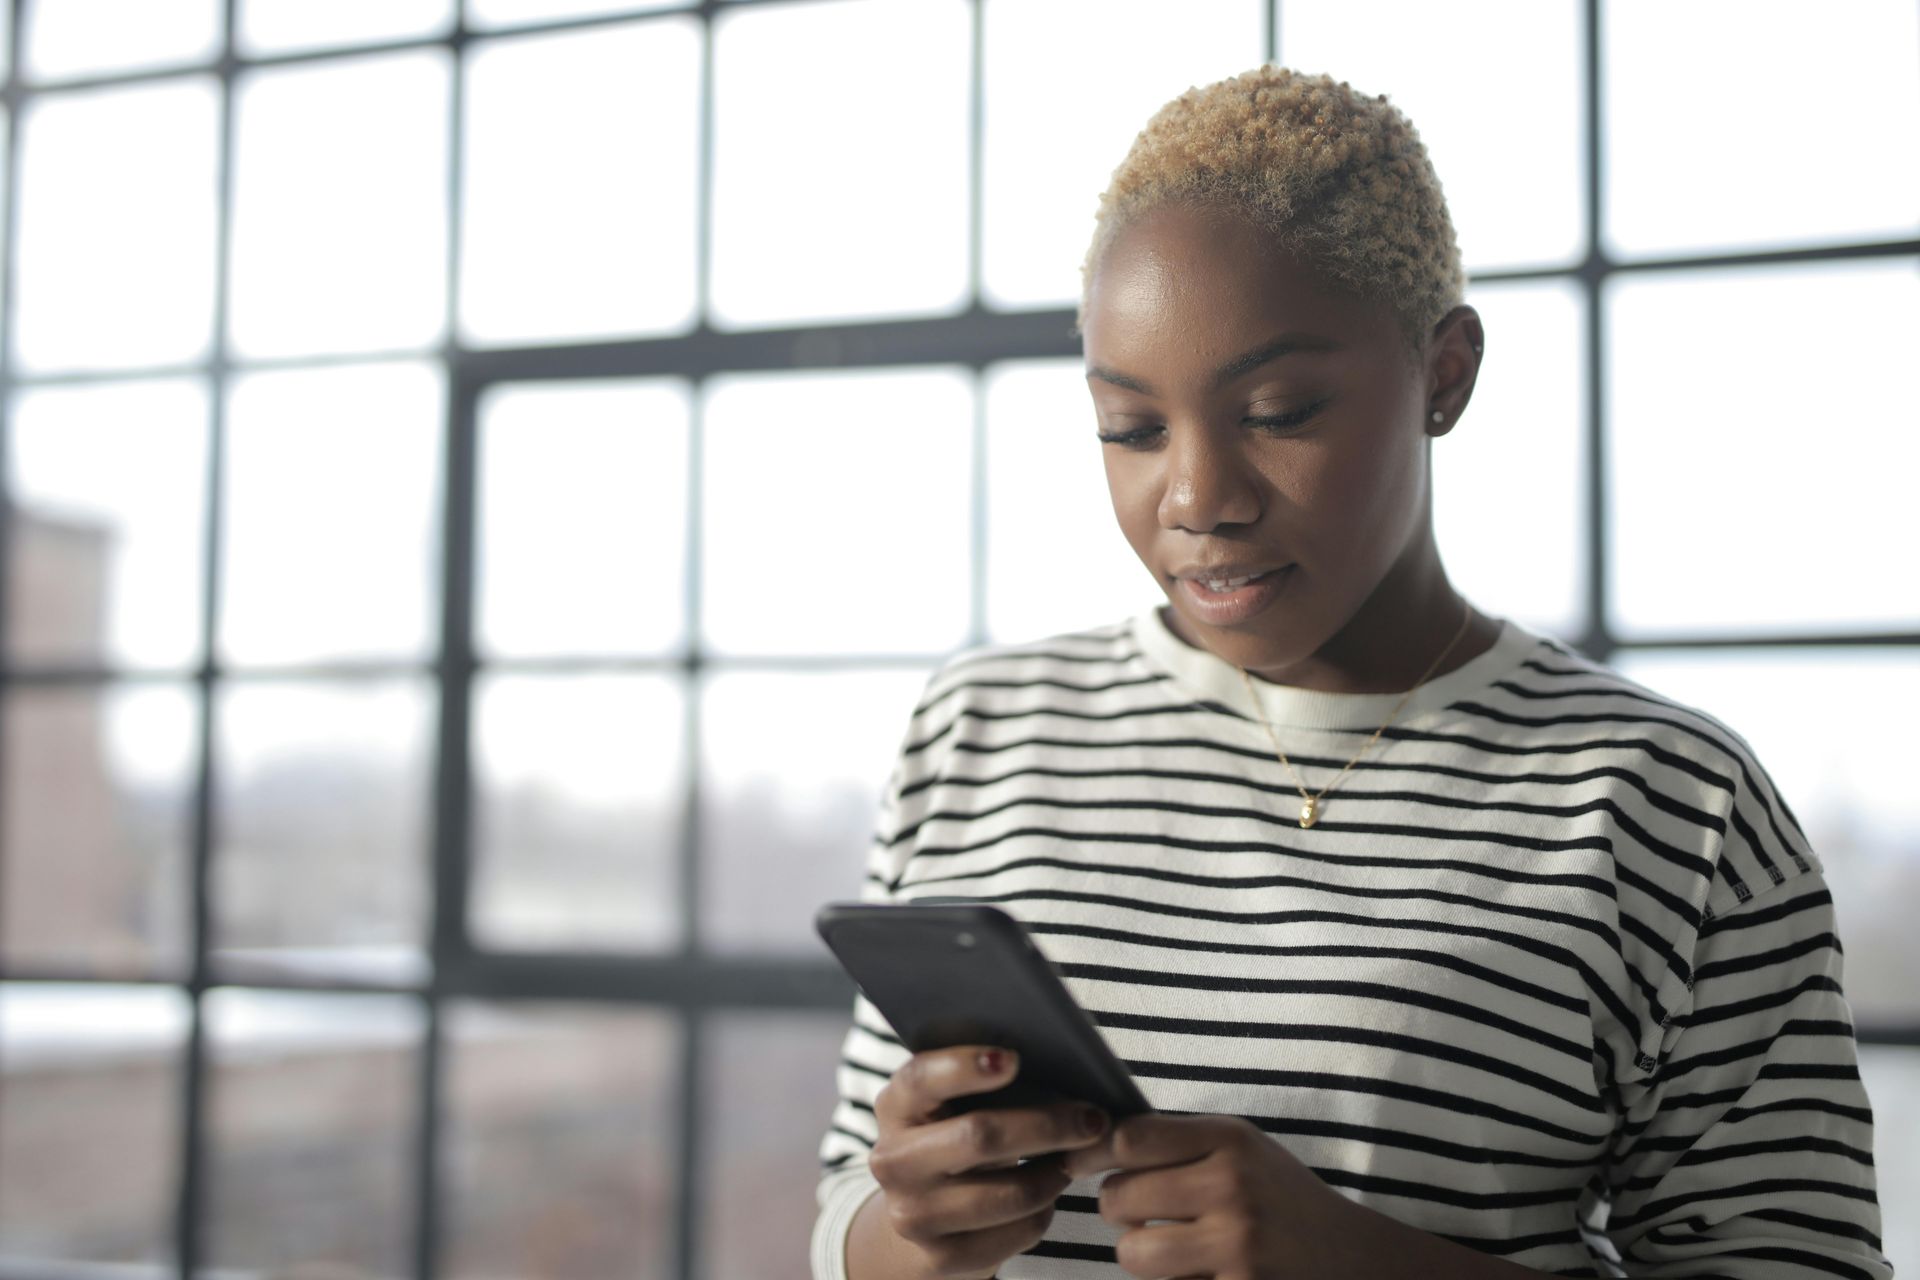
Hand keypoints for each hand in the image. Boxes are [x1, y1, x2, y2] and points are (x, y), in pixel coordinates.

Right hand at [865, 1045, 1111, 1278]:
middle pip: (979, 1136)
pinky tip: (1048, 1193)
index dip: (965, 1066)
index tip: (1013, 1059)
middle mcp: (893, 1161)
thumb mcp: (955, 1104)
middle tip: (1093, 1118)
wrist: (923, 1213)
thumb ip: (989, 1081)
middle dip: (1048, 1125)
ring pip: (1010, 1193)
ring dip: (1055, 1173)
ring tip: (1074, 1158)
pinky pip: (1018, 1232)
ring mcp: (912, 1215)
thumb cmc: (957, 1137)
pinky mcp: (940, 1258)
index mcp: (895, 1106)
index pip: (921, 1078)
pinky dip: (1045, 1211)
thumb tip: (1064, 1067)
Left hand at [1062, 1113, 1359, 1278]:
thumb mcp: (1243, 1150)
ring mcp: (1236, 1247)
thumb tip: (1094, 1143)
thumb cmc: (1282, 1199)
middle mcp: (1232, 1188)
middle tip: (1135, 1214)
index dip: (1093, 1153)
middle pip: (1119, 1198)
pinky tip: (1196, 1272)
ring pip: (1133, 1254)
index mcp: (1230, 1141)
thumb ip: (1179, 1143)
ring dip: (1137, 1254)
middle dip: (1117, 1210)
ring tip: (1164, 1248)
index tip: (1081, 1163)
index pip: (1130, 1138)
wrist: (1355, 1259)